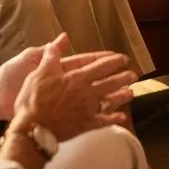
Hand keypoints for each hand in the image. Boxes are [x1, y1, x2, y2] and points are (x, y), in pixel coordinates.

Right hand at [12, 37, 135, 140]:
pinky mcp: (86, 125)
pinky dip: (114, 119)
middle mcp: (87, 92)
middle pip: (110, 83)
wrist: (34, 128)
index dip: (113, 61)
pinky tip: (122, 117)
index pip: (100, 66)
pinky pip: (104, 121)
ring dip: (122, 96)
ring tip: (132, 93)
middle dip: (123, 78)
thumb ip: (52, 56)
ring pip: (110, 100)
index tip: (123, 59)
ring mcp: (88, 109)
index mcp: (77, 78)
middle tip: (134, 75)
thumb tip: (59, 40)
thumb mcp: (39, 73)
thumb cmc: (34, 99)